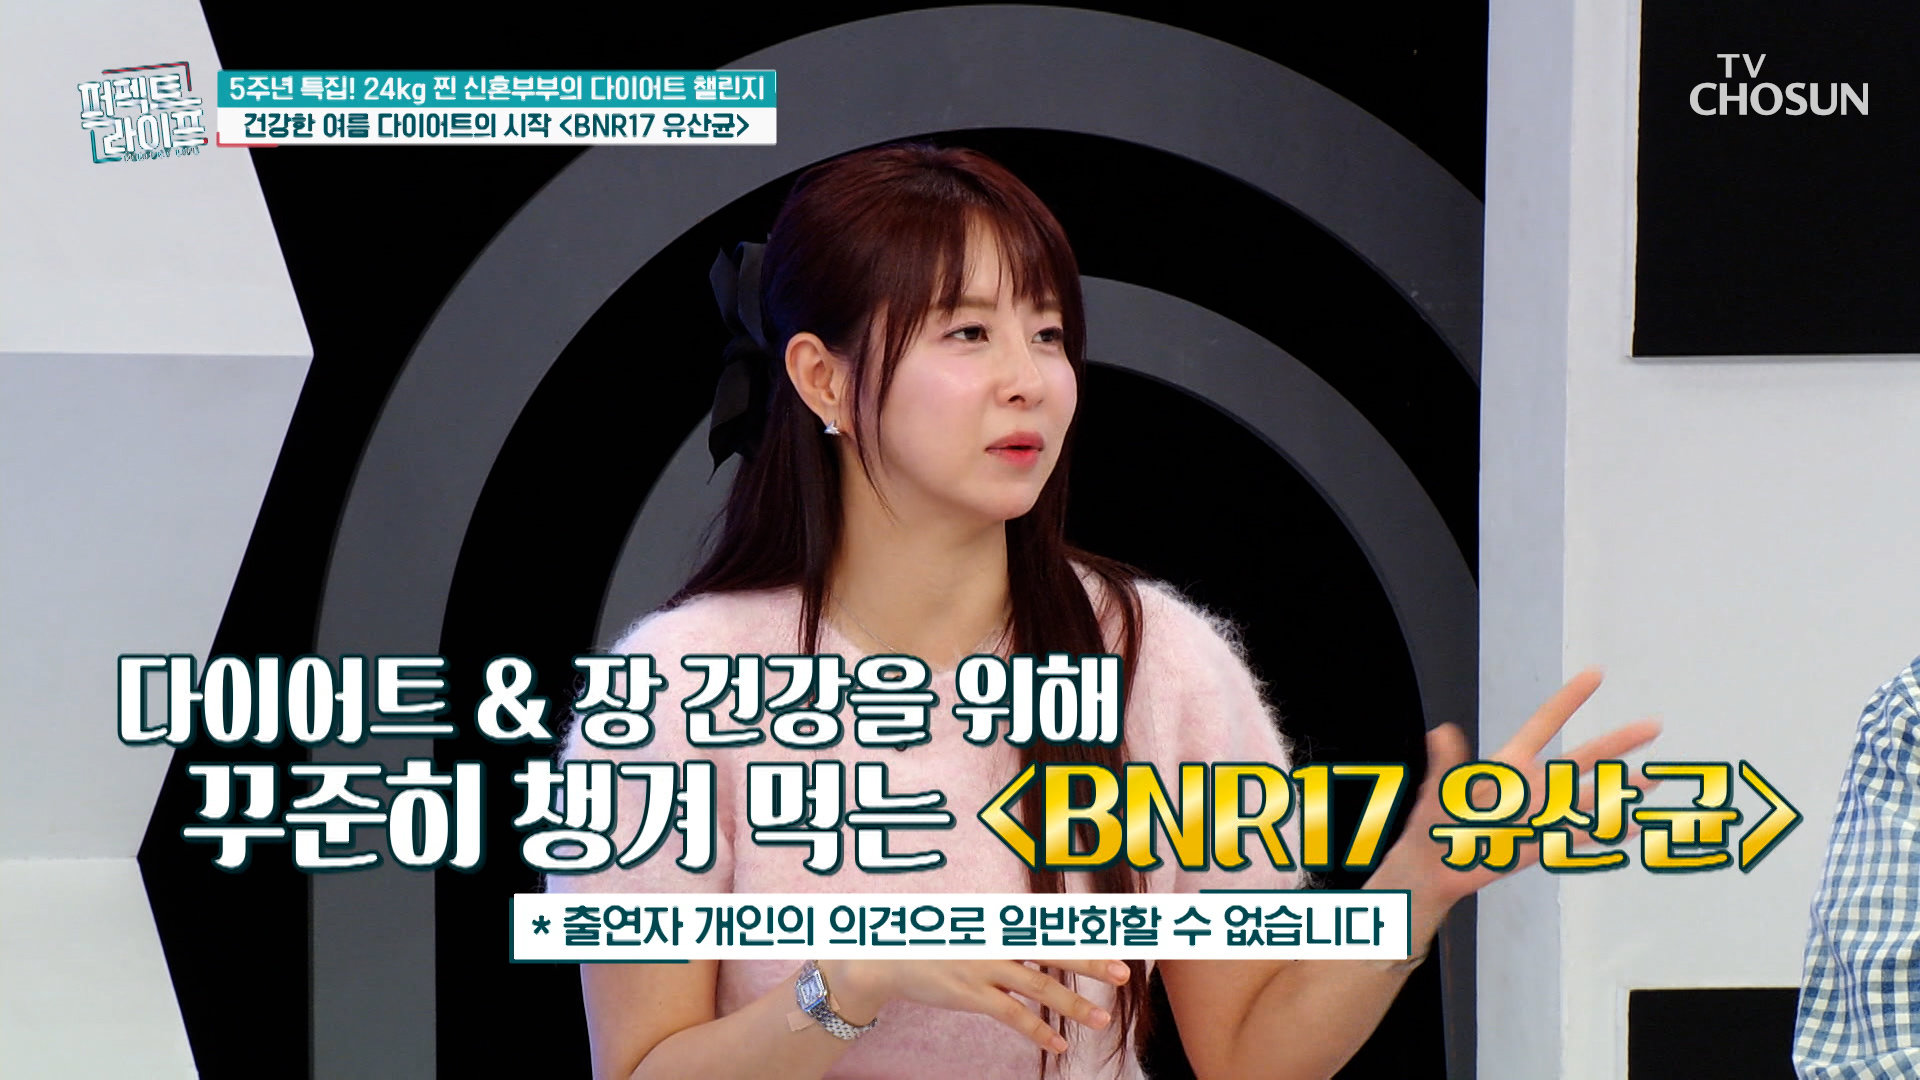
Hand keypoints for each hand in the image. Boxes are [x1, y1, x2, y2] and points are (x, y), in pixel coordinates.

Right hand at [817, 957, 1129, 1053]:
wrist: (889, 957)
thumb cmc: (937, 941)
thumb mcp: (975, 926)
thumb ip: (1007, 933)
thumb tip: (1040, 936)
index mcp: (1002, 921)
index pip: (1052, 926)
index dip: (1084, 934)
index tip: (1118, 939)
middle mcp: (998, 940)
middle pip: (1054, 951)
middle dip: (1091, 961)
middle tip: (1125, 973)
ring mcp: (984, 968)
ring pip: (1039, 986)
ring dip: (1073, 1003)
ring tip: (1103, 1019)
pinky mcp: (970, 994)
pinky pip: (1012, 1014)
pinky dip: (1037, 1030)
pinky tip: (1059, 1043)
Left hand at [1377, 666, 1662, 909]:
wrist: (1433, 867)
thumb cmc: (1432, 825)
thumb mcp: (1438, 789)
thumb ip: (1447, 763)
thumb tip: (1441, 733)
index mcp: (1508, 764)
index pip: (1544, 724)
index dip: (1570, 700)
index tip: (1596, 674)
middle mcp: (1532, 785)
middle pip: (1582, 758)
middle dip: (1617, 742)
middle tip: (1652, 725)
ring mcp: (1540, 814)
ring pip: (1589, 796)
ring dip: (1621, 788)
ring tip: (1653, 778)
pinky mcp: (1541, 843)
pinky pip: (1579, 834)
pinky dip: (1605, 830)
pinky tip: (1631, 823)